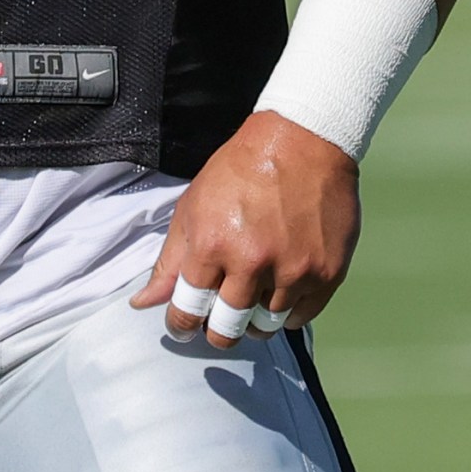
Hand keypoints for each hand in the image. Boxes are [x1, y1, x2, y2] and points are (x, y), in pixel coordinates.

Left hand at [130, 111, 360, 341]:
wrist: (303, 141)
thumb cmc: (242, 170)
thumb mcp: (193, 208)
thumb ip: (170, 261)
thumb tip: (143, 303)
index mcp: (212, 245)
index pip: (188, 310)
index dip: (182, 324)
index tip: (184, 325)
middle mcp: (253, 262)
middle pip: (227, 329)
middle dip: (217, 330)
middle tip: (219, 318)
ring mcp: (294, 270)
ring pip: (265, 326)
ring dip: (254, 319)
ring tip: (253, 294)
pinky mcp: (327, 273)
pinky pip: (301, 317)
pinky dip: (288, 310)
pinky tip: (280, 288)